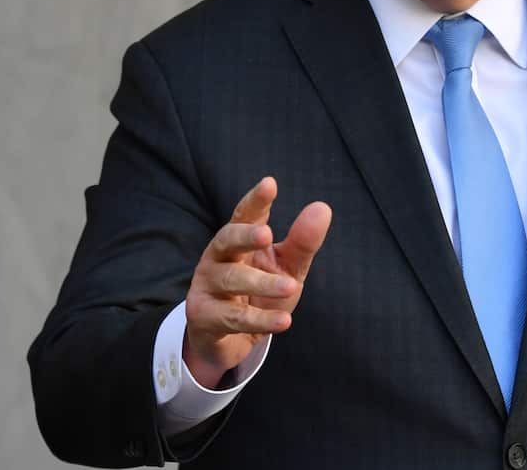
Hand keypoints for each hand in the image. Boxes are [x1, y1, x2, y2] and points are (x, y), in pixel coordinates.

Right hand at [182, 176, 331, 387]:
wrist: (230, 342)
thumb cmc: (259, 293)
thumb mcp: (285, 267)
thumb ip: (302, 242)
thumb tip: (323, 208)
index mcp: (239, 240)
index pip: (245, 215)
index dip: (256, 200)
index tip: (270, 184)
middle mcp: (218, 258)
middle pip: (227, 239)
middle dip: (245, 236)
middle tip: (268, 235)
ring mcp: (207, 286)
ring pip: (232, 280)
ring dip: (262, 283)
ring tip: (291, 286)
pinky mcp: (204, 316)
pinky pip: (232, 317)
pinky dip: (260, 319)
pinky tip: (284, 321)